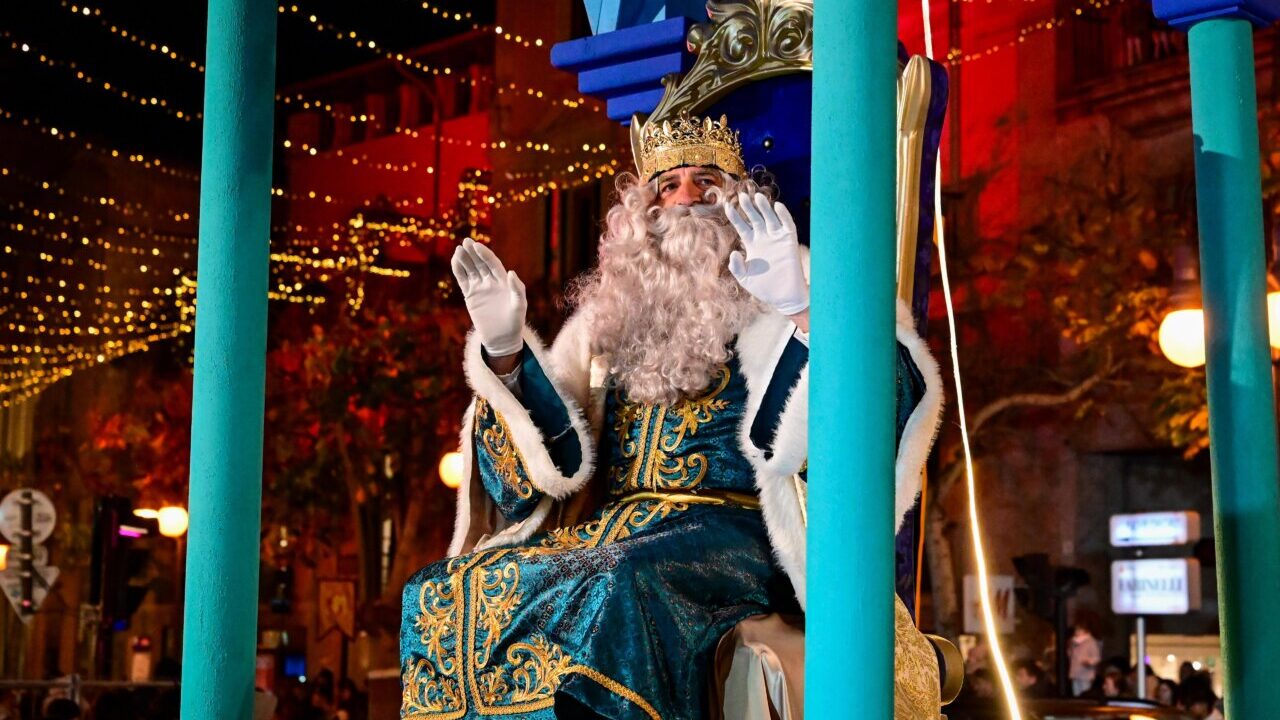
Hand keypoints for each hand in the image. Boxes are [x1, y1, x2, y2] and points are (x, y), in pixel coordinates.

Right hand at [450, 238, 526, 357]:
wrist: (502, 337)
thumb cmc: (515, 322)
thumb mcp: (520, 306)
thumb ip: (517, 289)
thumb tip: (511, 272)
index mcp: (503, 281)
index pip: (492, 263)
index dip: (485, 254)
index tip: (477, 246)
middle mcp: (491, 281)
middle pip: (480, 263)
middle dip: (473, 252)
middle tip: (465, 241)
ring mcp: (480, 288)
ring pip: (470, 270)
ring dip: (464, 259)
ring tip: (458, 249)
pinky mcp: (470, 295)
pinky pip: (463, 280)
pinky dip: (458, 270)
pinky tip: (454, 261)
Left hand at [725, 192, 809, 316]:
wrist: (784, 297)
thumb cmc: (764, 288)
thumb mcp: (745, 278)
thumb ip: (736, 266)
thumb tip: (735, 252)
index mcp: (752, 245)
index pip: (742, 226)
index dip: (735, 216)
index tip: (726, 205)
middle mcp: (764, 239)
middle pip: (754, 218)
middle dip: (748, 207)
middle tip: (741, 195)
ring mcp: (777, 239)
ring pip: (770, 218)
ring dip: (764, 207)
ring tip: (757, 197)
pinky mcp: (790, 242)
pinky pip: (788, 225)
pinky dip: (784, 215)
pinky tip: (777, 206)